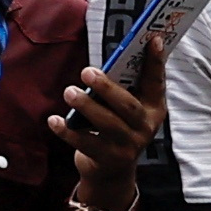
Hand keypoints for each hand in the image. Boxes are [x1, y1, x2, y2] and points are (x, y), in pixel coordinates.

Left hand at [52, 60, 158, 191]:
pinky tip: (54, 120)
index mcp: (152, 109)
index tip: (154, 39)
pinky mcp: (108, 160)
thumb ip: (121, 87)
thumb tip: (106, 58)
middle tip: (86, 72)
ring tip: (69, 92)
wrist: (112, 172)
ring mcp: (128, 146)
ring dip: (87, 106)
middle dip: (108, 88)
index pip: (156, 83)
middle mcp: (145, 128)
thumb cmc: (116, 127)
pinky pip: (86, 143)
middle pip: (128, 107)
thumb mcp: (124, 109)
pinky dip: (68, 131)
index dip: (156, 62)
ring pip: (108, 124)